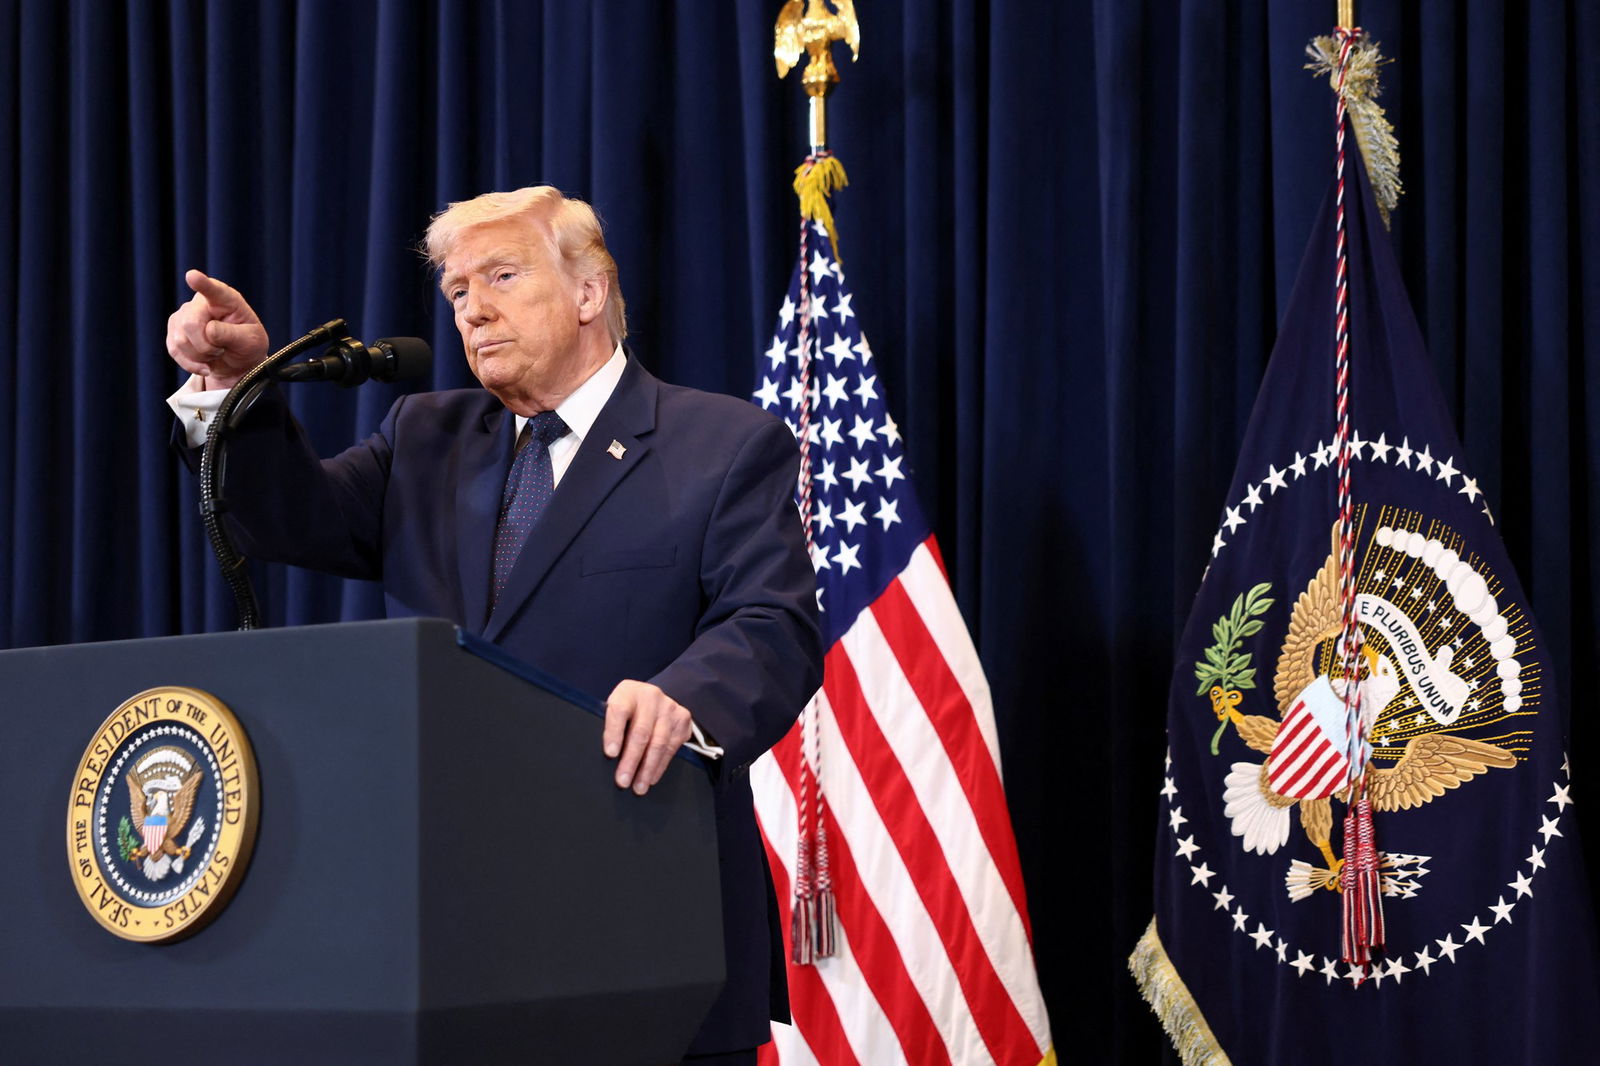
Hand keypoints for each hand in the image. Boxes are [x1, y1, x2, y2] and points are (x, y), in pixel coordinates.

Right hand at [165, 269, 269, 389]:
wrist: (237, 360)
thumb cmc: (247, 344)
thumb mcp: (250, 341)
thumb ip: (232, 334)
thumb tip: (208, 331)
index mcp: (225, 298)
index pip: (213, 290)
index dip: (202, 284)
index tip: (192, 276)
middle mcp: (201, 302)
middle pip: (190, 324)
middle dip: (206, 346)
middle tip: (221, 350)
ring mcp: (184, 315)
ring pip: (181, 340)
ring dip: (201, 356)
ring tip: (216, 353)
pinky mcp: (174, 330)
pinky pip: (175, 350)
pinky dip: (191, 364)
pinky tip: (205, 365)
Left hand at [603, 680, 693, 794]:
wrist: (652, 699)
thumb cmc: (627, 710)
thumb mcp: (614, 709)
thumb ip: (610, 726)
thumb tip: (607, 757)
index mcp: (627, 691)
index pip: (619, 711)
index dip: (614, 732)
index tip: (610, 754)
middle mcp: (650, 695)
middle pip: (641, 731)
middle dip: (631, 760)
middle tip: (623, 781)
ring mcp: (669, 706)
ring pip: (659, 742)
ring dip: (648, 768)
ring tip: (639, 787)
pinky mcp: (683, 718)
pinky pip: (672, 747)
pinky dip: (661, 765)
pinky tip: (651, 777)